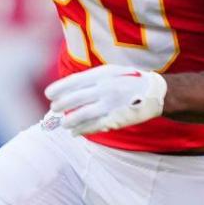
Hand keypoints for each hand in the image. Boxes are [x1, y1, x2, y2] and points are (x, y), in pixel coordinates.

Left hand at [43, 66, 166, 135]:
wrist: (155, 92)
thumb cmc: (128, 80)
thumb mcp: (110, 71)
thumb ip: (91, 78)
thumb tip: (67, 88)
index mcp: (102, 75)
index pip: (74, 82)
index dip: (59, 88)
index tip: (48, 94)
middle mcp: (105, 89)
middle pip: (74, 99)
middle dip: (60, 105)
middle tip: (53, 109)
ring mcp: (110, 104)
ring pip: (82, 114)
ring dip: (69, 120)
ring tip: (63, 124)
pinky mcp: (116, 118)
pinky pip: (94, 126)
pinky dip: (82, 130)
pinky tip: (74, 132)